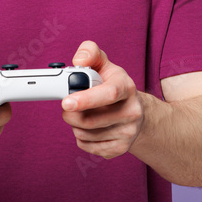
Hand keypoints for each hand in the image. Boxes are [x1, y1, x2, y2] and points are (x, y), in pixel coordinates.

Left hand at [61, 40, 144, 158]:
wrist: (136, 111)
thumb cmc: (113, 85)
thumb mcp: (104, 64)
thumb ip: (90, 53)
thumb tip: (79, 60)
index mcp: (126, 87)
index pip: (108, 94)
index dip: (85, 99)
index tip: (66, 102)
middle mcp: (131, 111)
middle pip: (90, 120)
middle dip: (70, 114)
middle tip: (67, 105)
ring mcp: (128, 132)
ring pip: (85, 134)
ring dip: (74, 125)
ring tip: (81, 114)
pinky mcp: (121, 148)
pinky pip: (87, 146)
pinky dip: (81, 137)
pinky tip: (88, 127)